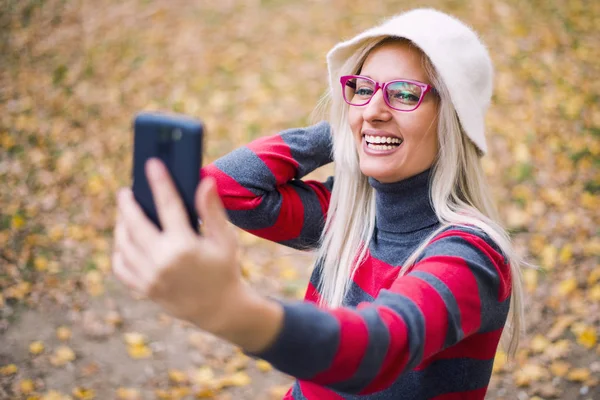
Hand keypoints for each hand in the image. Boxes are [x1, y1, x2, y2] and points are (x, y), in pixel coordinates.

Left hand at [112, 158, 245, 334]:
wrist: (219, 309)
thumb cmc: (223, 269)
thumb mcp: (224, 240)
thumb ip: (211, 210)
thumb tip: (205, 181)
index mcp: (185, 246)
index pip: (168, 205)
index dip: (160, 182)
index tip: (152, 164)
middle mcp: (163, 261)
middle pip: (135, 224)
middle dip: (127, 204)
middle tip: (125, 191)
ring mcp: (150, 277)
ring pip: (124, 244)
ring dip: (121, 225)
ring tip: (125, 214)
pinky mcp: (144, 289)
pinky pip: (121, 266)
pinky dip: (119, 250)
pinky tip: (125, 240)